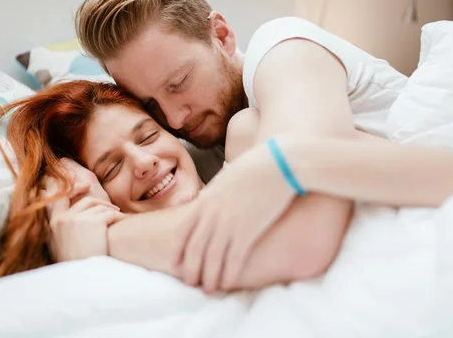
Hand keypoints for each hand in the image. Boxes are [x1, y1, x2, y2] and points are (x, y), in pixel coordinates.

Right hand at [41, 159, 123, 261]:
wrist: (81, 281)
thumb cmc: (73, 266)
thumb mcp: (57, 247)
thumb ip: (57, 229)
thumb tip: (56, 212)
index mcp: (53, 224)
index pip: (59, 198)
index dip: (72, 188)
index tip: (83, 184)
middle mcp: (63, 219)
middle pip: (85, 201)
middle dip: (100, 201)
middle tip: (110, 206)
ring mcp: (78, 219)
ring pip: (98, 206)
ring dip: (110, 210)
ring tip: (118, 215)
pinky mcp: (94, 222)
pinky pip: (109, 214)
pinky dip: (118, 216)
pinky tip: (123, 220)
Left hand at [173, 143, 294, 292]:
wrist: (278, 163)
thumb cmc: (254, 167)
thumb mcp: (225, 179)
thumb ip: (213, 194)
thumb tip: (207, 201)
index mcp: (205, 200)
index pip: (182, 230)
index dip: (177, 250)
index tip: (174, 263)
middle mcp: (212, 214)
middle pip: (195, 249)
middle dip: (190, 269)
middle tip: (189, 283)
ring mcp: (229, 223)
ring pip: (212, 258)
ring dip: (209, 277)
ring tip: (208, 290)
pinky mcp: (249, 231)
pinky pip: (234, 259)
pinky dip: (229, 274)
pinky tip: (228, 284)